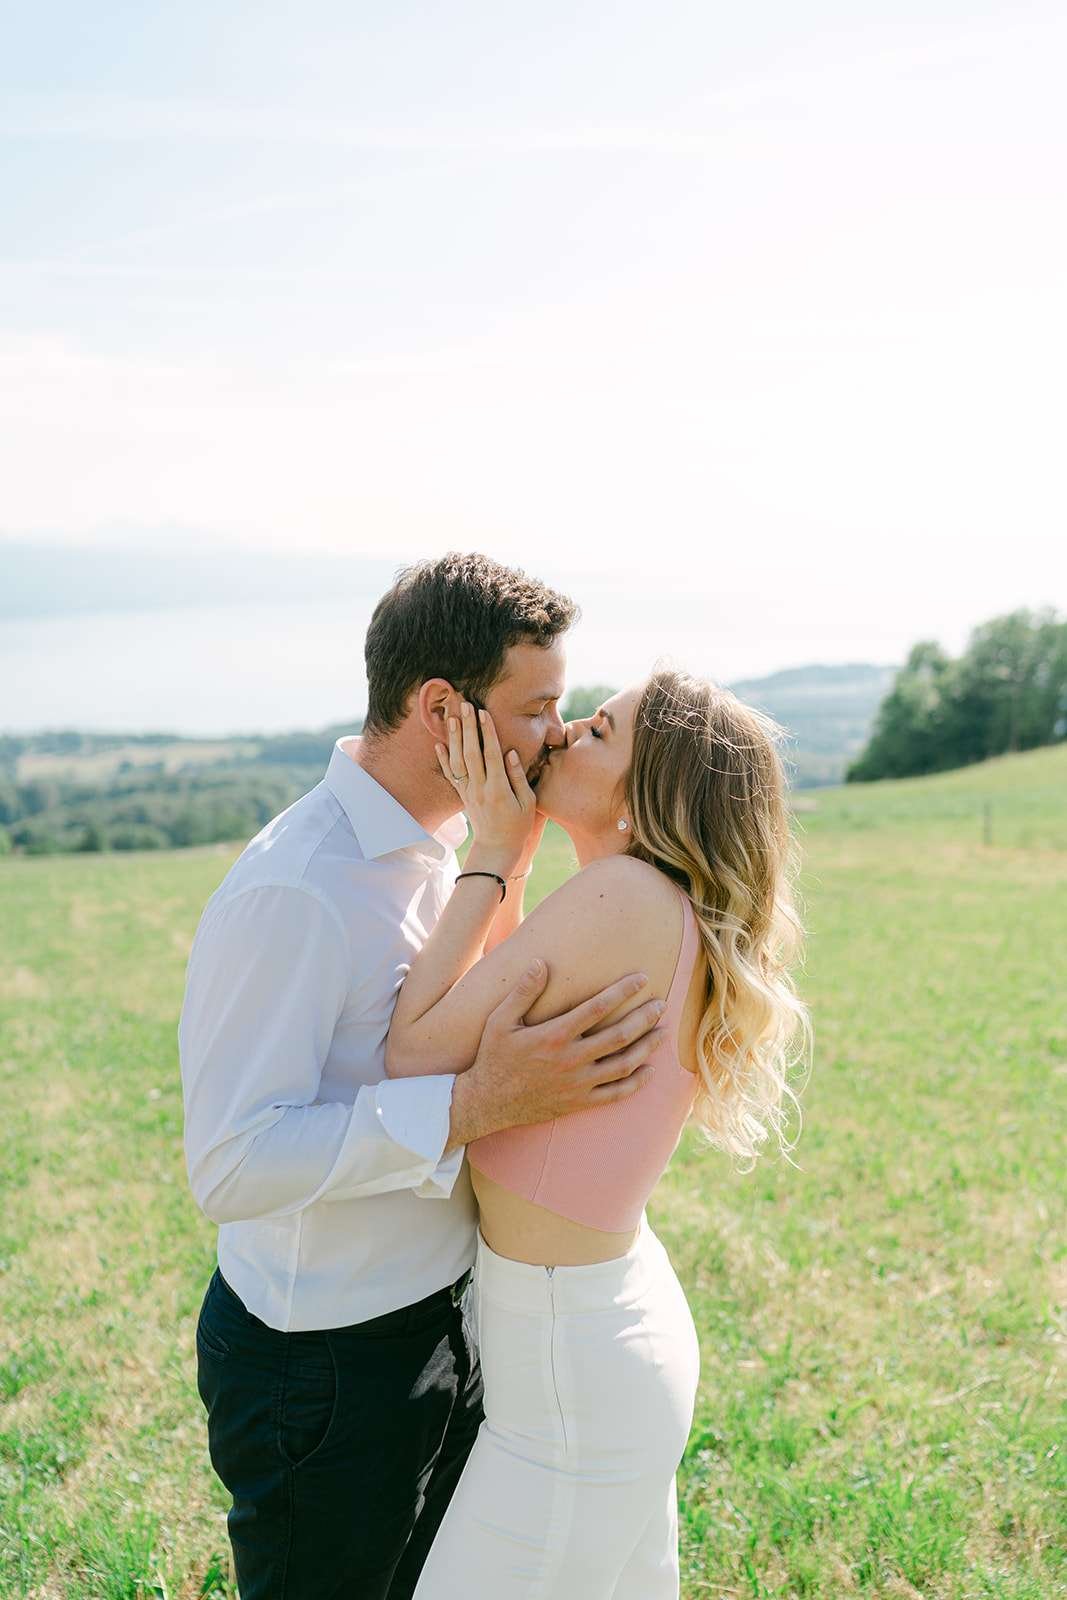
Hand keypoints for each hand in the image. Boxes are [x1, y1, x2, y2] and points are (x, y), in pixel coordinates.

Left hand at [436, 703, 538, 874]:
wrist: (497, 848)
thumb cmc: (518, 825)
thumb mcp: (527, 803)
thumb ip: (518, 777)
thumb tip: (511, 752)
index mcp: (498, 789)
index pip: (491, 755)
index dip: (487, 732)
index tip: (483, 713)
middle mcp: (479, 788)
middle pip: (471, 753)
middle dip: (468, 727)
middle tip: (464, 705)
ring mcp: (468, 792)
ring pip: (458, 761)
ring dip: (455, 738)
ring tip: (451, 717)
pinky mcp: (462, 796)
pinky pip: (451, 775)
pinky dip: (444, 759)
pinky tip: (439, 744)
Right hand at [445, 961, 664, 1152]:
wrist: (487, 1102)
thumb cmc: (494, 1057)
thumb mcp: (499, 1020)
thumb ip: (523, 992)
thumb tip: (540, 963)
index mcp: (554, 1035)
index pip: (598, 1007)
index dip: (623, 991)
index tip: (642, 978)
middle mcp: (570, 1060)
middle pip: (619, 1036)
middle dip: (644, 1018)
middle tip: (662, 1005)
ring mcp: (577, 1084)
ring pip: (623, 1065)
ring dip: (646, 1047)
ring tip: (662, 1033)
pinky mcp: (579, 1102)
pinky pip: (615, 1094)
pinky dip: (635, 1083)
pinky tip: (648, 1071)